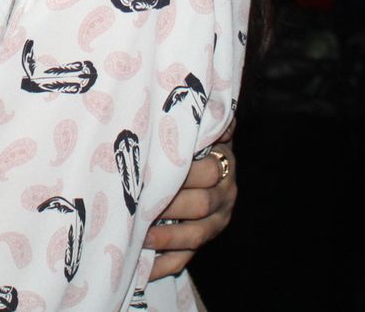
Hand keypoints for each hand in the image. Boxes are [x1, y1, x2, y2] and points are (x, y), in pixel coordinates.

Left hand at [146, 134, 237, 279]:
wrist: (199, 171)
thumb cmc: (186, 145)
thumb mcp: (198, 131)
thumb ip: (198, 120)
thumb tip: (202, 96)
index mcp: (223, 164)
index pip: (206, 171)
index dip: (181, 173)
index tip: (153, 172)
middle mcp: (224, 194)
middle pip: (201, 203)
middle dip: (171, 205)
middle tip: (141, 204)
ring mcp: (216, 221)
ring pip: (196, 235)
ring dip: (167, 237)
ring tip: (140, 235)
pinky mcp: (203, 242)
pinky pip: (186, 259)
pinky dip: (165, 264)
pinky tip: (145, 267)